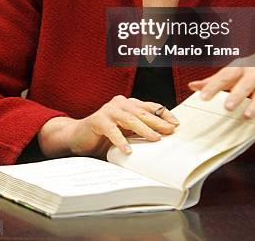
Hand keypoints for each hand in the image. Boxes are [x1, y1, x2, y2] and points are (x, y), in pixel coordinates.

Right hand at [38, 96, 178, 158]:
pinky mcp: (98, 120)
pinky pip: (112, 131)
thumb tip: (162, 137)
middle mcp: (120, 103)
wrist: (78, 137)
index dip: (164, 114)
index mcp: (129, 104)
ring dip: (144, 130)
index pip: (151, 107)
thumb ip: (139, 130)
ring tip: (155, 139)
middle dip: (158, 122)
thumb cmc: (104, 135)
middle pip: (143, 112)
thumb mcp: (126, 131)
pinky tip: (128, 150)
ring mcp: (109, 110)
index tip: (176, 124)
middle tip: (170, 131)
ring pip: (131, 119)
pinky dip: (121, 141)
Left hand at [188, 66, 254, 122]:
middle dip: (236, 95)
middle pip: (245, 84)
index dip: (213, 86)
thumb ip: (215, 79)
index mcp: (240, 68)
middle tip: (228, 107)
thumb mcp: (236, 70)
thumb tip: (193, 86)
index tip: (203, 96)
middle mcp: (254, 73)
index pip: (225, 76)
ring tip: (247, 115)